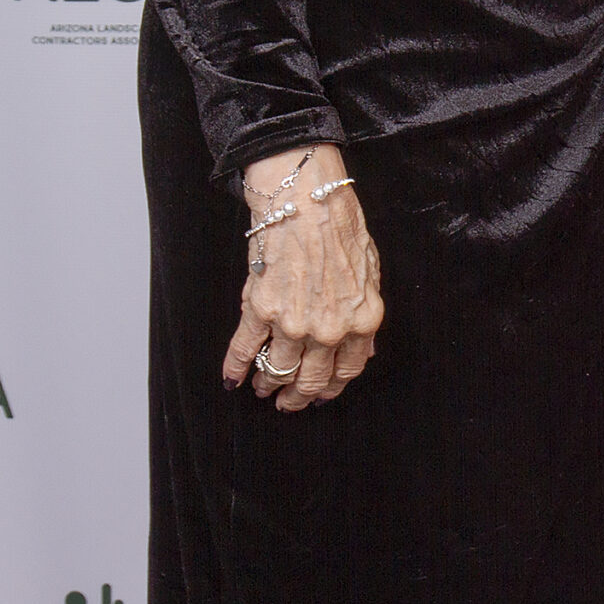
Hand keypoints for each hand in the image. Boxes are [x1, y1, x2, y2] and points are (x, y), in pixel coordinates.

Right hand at [225, 144, 383, 412]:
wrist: (308, 201)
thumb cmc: (341, 229)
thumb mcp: (371, 273)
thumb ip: (365, 317)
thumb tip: (363, 352)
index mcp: (361, 321)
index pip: (346, 372)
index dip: (330, 389)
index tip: (320, 396)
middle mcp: (328, 330)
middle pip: (311, 381)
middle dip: (298, 397)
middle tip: (287, 402)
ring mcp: (292, 324)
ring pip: (277, 371)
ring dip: (268, 384)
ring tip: (262, 388)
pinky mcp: (259, 311)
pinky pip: (244, 351)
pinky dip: (235, 369)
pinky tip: (232, 378)